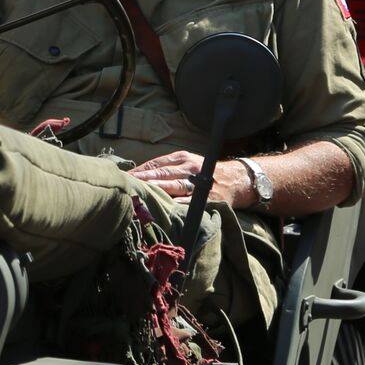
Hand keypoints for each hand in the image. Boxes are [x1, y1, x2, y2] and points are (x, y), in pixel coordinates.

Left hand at [128, 150, 258, 209]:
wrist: (236, 180)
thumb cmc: (206, 172)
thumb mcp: (188, 162)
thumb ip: (168, 166)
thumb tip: (142, 174)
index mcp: (184, 158)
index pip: (158, 163)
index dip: (142, 170)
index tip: (127, 176)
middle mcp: (190, 167)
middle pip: (163, 173)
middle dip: (145, 179)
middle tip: (129, 184)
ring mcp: (199, 182)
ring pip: (175, 185)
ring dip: (158, 189)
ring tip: (143, 192)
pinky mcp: (207, 197)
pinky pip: (190, 201)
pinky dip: (178, 203)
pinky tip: (167, 206)